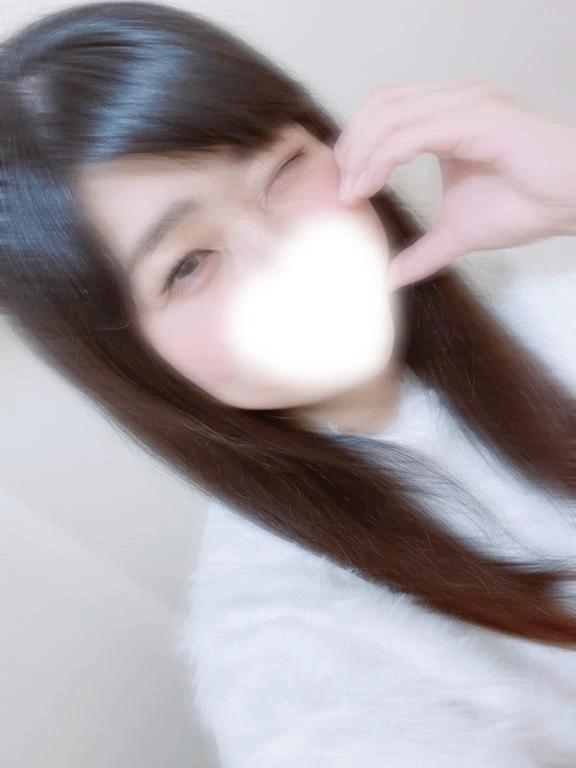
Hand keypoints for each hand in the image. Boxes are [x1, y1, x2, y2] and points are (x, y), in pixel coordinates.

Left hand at [333, 80, 575, 289]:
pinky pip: (412, 131)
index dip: (356, 147)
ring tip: (352, 192)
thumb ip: (421, 252)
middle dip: (351, 146)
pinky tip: (370, 186)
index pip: (384, 112)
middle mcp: (455, 100)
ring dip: (361, 152)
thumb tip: (389, 279)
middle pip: (380, 104)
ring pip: (390, 112)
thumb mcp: (458, 234)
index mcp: (448, 116)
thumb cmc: (529, 205)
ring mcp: (467, 103)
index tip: (343, 191)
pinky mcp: (479, 117)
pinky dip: (382, 158)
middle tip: (341, 191)